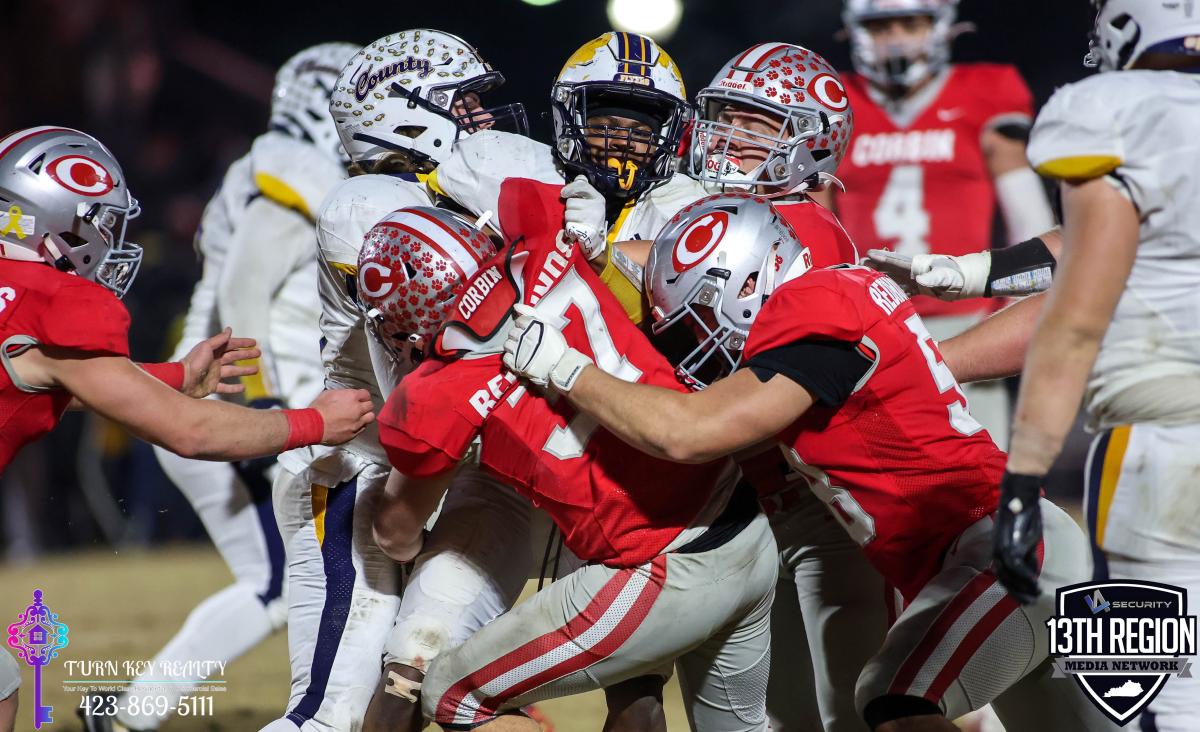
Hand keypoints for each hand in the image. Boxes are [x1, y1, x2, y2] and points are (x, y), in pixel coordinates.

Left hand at [180, 328, 260, 397]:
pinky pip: (225, 387)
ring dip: (244, 370)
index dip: (243, 343)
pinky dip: (234, 388)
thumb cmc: (194, 362)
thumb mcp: (206, 347)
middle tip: (259, 354)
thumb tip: (229, 329)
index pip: (231, 345)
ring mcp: (214, 374)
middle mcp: (214, 362)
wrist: (182, 380)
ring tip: (256, 370)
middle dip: (246, 355)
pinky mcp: (212, 386)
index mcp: (213, 351)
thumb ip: (219, 339)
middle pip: (234, 357)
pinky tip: (243, 388)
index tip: (254, 342)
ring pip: (233, 371)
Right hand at [309, 388, 374, 444]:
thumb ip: (341, 394)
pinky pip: (362, 428)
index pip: (366, 394)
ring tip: (360, 416)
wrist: (313, 426)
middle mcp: (357, 409)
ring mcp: (356, 422)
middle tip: (360, 406)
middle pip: (370, 406)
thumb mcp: (328, 394)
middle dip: (366, 405)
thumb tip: (343, 395)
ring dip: (366, 416)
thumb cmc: (318, 410)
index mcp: (351, 397)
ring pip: (370, 418)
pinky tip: (353, 424)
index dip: (363, 396)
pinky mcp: (353, 433)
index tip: (361, 397)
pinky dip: (359, 426)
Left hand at [502, 304, 592, 391]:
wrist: (560, 366)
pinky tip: (517, 358)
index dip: (523, 325)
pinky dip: (510, 358)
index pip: (519, 321)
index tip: (528, 330)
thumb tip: (516, 306)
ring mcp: (519, 351)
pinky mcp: (516, 364)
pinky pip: (506, 358)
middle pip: (512, 333)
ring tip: (520, 350)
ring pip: (507, 344)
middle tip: (525, 341)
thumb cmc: (557, 346)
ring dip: (513, 346)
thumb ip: (532, 314)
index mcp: (532, 327)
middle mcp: (524, 337)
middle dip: (517, 336)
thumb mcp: (548, 327)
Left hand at [561, 175, 606, 260]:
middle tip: (576, 216)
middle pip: (571, 202)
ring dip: (568, 219)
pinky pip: (569, 224)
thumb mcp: (591, 203)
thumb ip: (584, 191)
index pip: (582, 186)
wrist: (595, 243)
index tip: (563, 194)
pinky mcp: (586, 230)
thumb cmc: (590, 220)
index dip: (570, 188)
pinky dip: (569, 228)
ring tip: (576, 223)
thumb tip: (580, 177)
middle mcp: (597, 207)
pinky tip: (575, 230)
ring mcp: (592, 219)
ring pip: (568, 213)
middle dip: (569, 209)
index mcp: (598, 198)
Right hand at [865, 250, 990, 300]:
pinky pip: (900, 289)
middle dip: (874, 266)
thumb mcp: (945, 276)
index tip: (868, 254)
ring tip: (863, 279)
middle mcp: (912, 270)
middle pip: (889, 267)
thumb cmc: (957, 275)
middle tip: (857, 265)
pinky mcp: (918, 287)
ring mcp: (914, 278)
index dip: (881, 258)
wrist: (965, 282)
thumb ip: (933, 277)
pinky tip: (881, 295)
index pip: (895, 260)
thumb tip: (919, 279)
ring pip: (892, 278)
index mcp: (916, 264)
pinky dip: (890, 291)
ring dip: (879, 278)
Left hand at [992, 471, 1043, 603]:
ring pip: (1008, 573)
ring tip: (1035, 595)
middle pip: (1003, 577)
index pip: (1001, 574)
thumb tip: (1031, 573)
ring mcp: (1003, 544)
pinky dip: (1025, 575)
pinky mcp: (1012, 540)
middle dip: (1016, 592)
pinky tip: (1035, 582)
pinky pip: (1016, 563)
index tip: (1022, 599)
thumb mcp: (1027, 539)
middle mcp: (997, 548)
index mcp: (998, 548)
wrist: (1020, 492)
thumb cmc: (1024, 514)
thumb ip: (1027, 555)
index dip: (1011, 588)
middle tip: (1030, 603)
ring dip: (1022, 587)